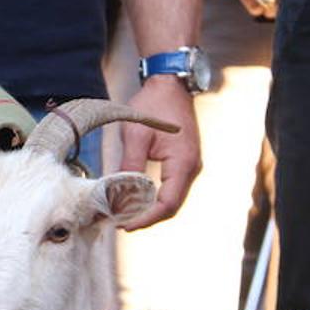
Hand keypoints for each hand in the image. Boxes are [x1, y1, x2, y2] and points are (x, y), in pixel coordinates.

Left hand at [119, 76, 200, 228]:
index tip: (125, 224)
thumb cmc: (154, 105)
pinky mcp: (182, 163)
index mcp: (183, 162)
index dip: (146, 218)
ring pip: (170, 199)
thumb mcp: (136, 135)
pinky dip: (152, 198)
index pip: (168, 203)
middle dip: (146, 217)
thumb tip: (119, 193)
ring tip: (123, 214)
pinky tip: (133, 200)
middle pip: (171, 206)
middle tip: (119, 222)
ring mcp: (188, 166)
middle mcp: (191, 167)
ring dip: (149, 210)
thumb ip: (129, 165)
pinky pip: (169, 188)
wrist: (170, 85)